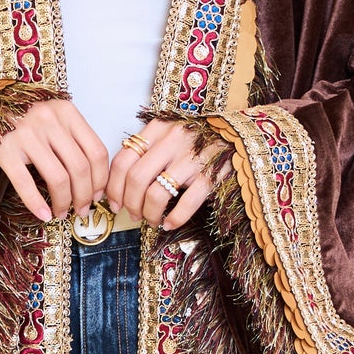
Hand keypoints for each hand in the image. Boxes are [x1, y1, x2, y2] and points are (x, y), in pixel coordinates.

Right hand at [0, 96, 109, 221]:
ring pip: (58, 178)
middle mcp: (48, 120)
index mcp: (65, 111)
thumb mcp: (52, 117)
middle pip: (80, 168)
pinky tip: (44, 215)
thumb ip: (72, 137)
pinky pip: (26, 183)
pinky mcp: (5, 150)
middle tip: (82, 210)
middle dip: (84, 196)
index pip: (96, 151)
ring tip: (62, 213)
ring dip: (64, 202)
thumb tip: (93, 179)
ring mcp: (25, 134)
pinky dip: (37, 204)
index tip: (98, 194)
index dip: (101, 179)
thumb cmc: (22, 117)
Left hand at [102, 117, 223, 231]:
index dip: (114, 186)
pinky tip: (169, 224)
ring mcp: (192, 158)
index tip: (114, 202)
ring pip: (156, 193)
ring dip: (149, 213)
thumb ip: (149, 148)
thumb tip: (122, 182)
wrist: (240, 133)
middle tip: (132, 215)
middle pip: (136, 179)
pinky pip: (187, 203)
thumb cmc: (200, 136)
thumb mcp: (170, 132)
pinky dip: (174, 218)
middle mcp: (172, 141)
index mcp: (158, 129)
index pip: (123, 160)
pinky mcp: (211, 175)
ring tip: (151, 220)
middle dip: (129, 203)